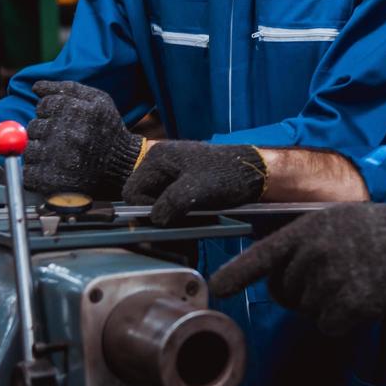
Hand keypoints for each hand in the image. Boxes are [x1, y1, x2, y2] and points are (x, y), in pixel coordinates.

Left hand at [24, 81, 142, 198]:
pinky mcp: (50, 182)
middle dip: (45, 132)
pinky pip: (28, 173)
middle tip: (64, 140)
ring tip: (60, 156)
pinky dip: (37, 173)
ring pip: (29, 150)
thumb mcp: (97, 100)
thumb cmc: (108, 130)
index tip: (64, 122)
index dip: (51, 113)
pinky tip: (55, 170)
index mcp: (74, 111)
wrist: (123, 166)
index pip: (43, 105)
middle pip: (33, 127)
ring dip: (39, 152)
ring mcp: (55, 160)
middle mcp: (64, 134)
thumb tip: (35, 87)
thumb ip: (66, 88)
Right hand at [122, 141, 266, 224]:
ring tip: (190, 225)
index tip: (165, 219)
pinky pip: (171, 204)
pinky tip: (194, 221)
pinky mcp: (182, 184)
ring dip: (170, 218)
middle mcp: (160, 164)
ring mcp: (171, 174)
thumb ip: (171, 204)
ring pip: (158, 204)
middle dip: (158, 215)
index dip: (144, 209)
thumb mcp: (196, 190)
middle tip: (179, 226)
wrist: (254, 172)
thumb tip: (155, 221)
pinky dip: (179, 215)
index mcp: (157, 158)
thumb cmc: (226, 175)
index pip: (132, 191)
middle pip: (143, 199)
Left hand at [208, 203, 385, 334]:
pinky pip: (328, 325)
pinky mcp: (350, 306)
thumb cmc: (375, 229)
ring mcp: (330, 282)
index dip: (236, 274)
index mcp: (305, 232)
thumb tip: (275, 269)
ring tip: (352, 280)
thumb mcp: (331, 220)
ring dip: (324, 304)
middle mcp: (312, 256)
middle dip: (298, 291)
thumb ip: (301, 241)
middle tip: (329, 275)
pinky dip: (341, 320)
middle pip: (283, 292)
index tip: (217, 288)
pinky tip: (360, 299)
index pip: (261, 256)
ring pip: (306, 310)